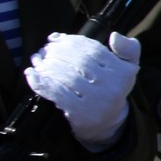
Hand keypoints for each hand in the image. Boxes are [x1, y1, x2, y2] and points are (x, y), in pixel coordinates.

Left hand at [24, 32, 141, 150]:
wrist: (106, 123)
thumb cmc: (112, 89)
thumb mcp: (128, 67)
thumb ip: (128, 48)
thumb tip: (114, 36)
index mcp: (123, 72)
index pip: (93, 50)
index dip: (71, 41)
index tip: (56, 39)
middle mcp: (112, 87)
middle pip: (78, 62)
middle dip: (57, 52)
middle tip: (45, 50)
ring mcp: (95, 101)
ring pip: (65, 76)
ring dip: (46, 65)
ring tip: (38, 60)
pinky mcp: (78, 114)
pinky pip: (55, 93)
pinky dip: (40, 82)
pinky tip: (31, 74)